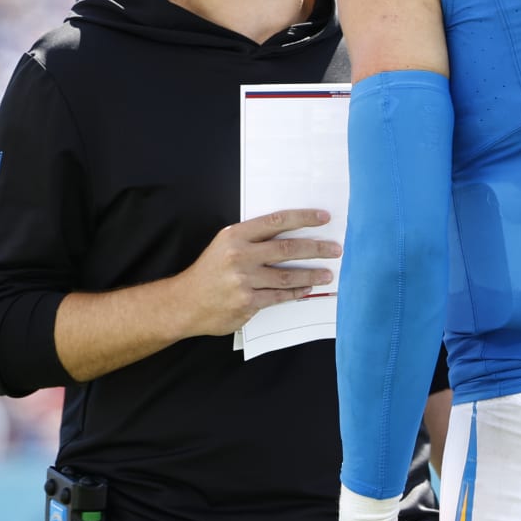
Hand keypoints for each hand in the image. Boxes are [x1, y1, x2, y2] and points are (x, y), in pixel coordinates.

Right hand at [175, 209, 339, 336]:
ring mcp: (243, 281)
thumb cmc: (208, 272)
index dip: (303, 218)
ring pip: (287, 276)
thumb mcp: (224, 245)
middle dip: (316, 248)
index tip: (324, 217)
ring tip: (328, 273)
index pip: (275, 221)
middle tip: (336, 249)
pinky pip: (279, 296)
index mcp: (235, 236)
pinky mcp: (247, 303)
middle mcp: (239, 256)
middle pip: (287, 249)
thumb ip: (251, 239)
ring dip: (312, 274)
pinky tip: (307, 289)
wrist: (184, 303)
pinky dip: (295, 293)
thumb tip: (289, 233)